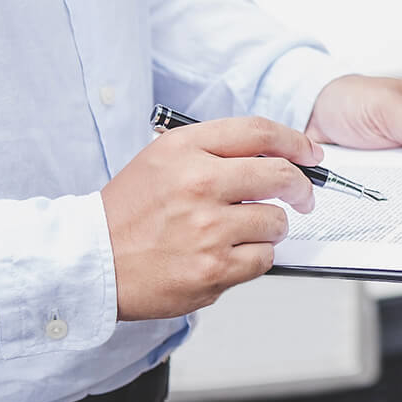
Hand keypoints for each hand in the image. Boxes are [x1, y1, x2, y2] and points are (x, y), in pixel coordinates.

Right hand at [102, 117, 322, 320]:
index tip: (310, 154)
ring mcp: (207, 229)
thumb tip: (275, 154)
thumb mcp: (162, 160)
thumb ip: (214, 151)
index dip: (295, 142)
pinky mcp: (213, 269)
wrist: (91, 262)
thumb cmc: (128, 213)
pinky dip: (254, 258)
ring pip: (276, 222)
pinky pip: (263, 259)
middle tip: (303, 196)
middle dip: (301, 187)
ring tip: (241, 232)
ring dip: (269, 228)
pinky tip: (228, 255)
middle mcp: (197, 183)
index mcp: (184, 150)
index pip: (259, 131)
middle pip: (279, 175)